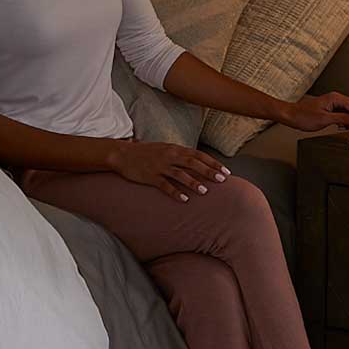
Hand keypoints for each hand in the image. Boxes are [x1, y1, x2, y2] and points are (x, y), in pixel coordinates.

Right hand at [110, 140, 230, 202]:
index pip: (198, 155)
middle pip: (192, 163)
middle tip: (222, 180)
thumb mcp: (165, 149)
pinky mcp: (150, 176)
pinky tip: (184, 200)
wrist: (122, 154)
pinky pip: (164, 185)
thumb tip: (198, 162)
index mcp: (175, 149)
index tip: (226, 171)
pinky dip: (175, 193)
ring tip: (205, 191)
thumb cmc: (146, 152)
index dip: (213, 163)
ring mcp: (159, 166)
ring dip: (193, 182)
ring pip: (180, 174)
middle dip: (208, 171)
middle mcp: (169, 156)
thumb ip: (181, 155)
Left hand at [285, 91, 348, 132]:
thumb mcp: (325, 120)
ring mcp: (335, 103)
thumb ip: (344, 119)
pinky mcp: (332, 108)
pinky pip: (345, 114)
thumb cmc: (303, 116)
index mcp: (336, 98)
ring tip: (346, 127)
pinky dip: (347, 120)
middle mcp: (336, 99)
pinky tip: (342, 126)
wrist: (291, 115)